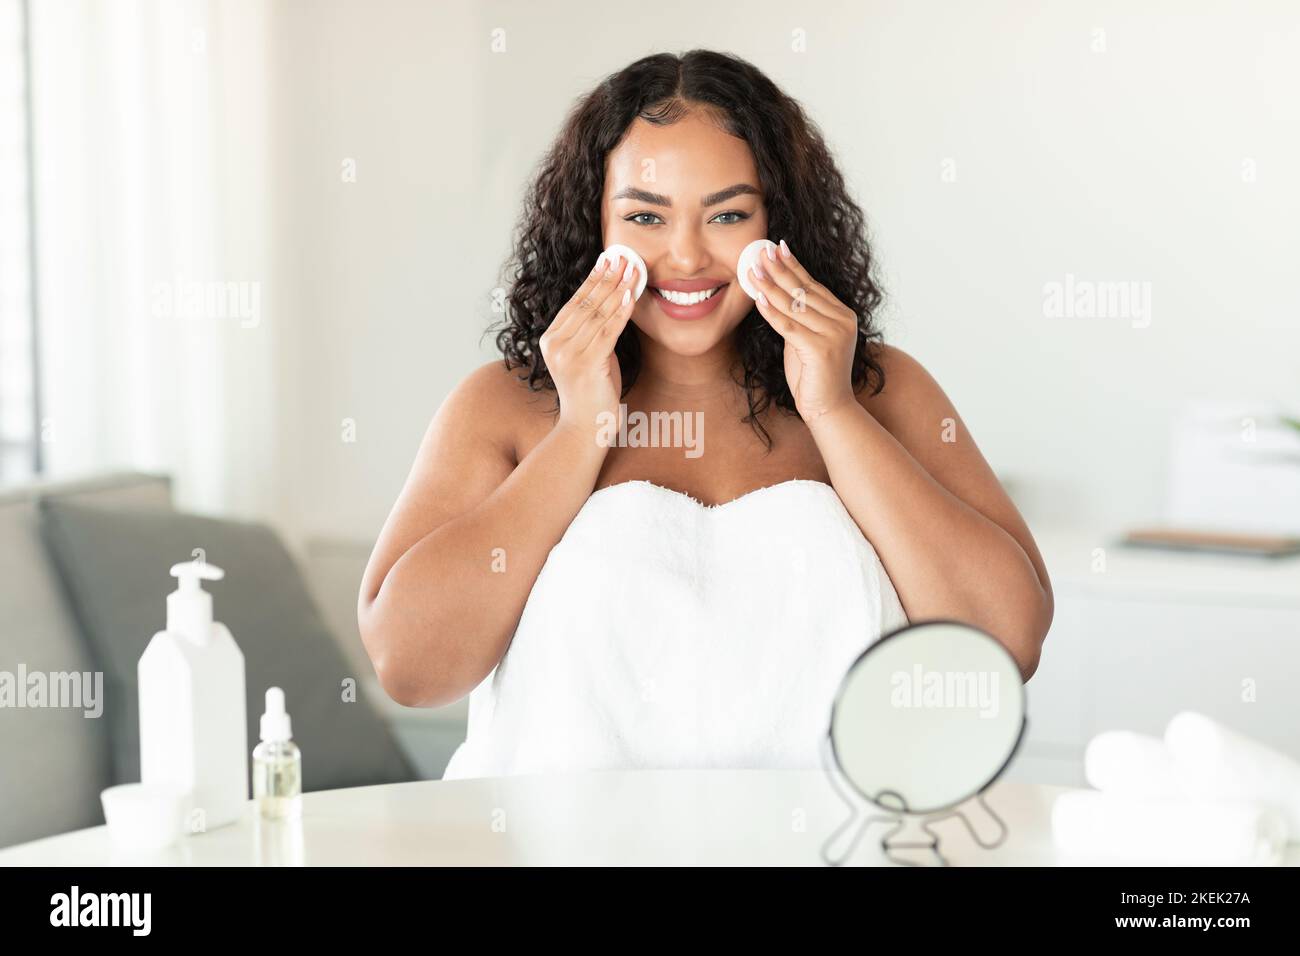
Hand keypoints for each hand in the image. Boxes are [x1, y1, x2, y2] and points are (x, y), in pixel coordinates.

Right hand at [539, 254, 640, 439]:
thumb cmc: (590, 391)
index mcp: (550, 339)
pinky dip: (621, 312)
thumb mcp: (587, 354)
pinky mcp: (585, 365)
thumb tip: (610, 299)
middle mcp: (554, 344)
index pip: (574, 302)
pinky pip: (607, 332)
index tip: (608, 260)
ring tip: (632, 270)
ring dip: (617, 289)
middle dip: (607, 278)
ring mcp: (567, 355)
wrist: (584, 428)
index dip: (593, 279)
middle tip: (623, 257)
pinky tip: (631, 296)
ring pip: (597, 315)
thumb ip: (591, 331)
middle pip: (585, 304)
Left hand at [748, 239, 858, 423]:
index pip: (813, 285)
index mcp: (843, 315)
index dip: (793, 265)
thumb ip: (799, 318)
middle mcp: (842, 321)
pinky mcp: (821, 348)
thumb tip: (776, 293)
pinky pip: (789, 325)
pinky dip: (771, 312)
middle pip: (803, 290)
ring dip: (770, 286)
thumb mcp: (807, 339)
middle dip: (779, 269)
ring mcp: (834, 334)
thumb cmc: (814, 375)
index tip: (776, 247)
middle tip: (760, 251)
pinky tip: (758, 298)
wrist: (829, 407)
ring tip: (752, 269)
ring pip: (795, 305)